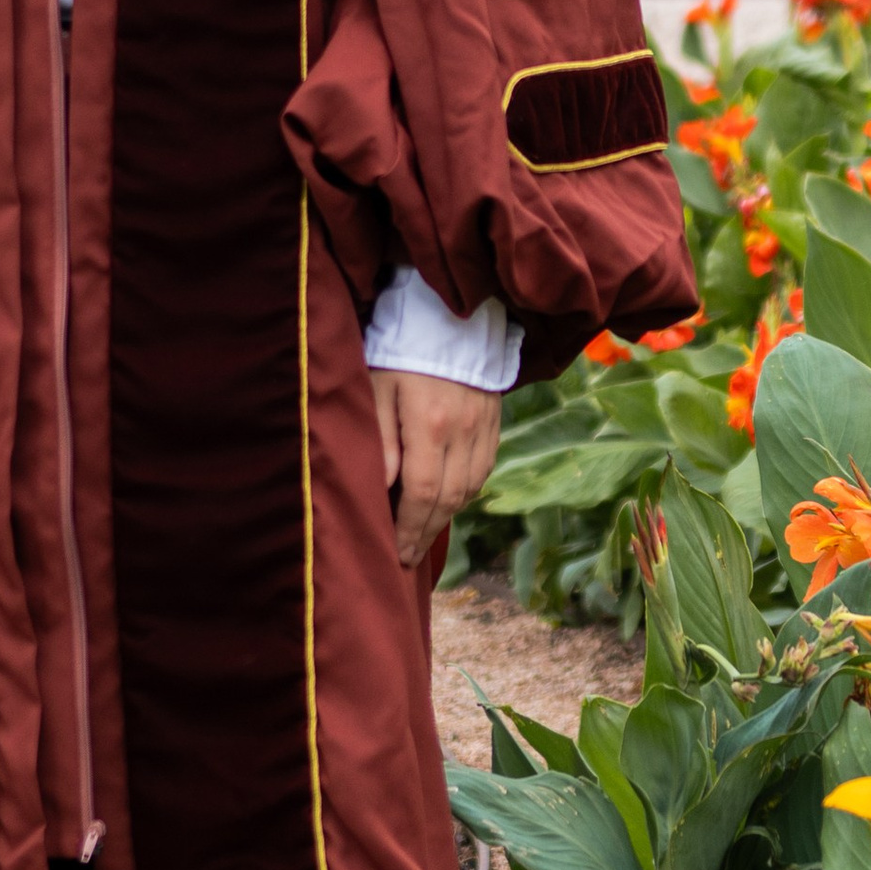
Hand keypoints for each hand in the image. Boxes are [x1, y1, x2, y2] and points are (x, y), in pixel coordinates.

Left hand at [372, 368, 502, 572]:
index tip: (395, 553)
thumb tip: (382, 489)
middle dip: (426, 532)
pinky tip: (447, 500)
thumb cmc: (399, 350)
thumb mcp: (377, 389)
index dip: (409, 529)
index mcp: (430, 424)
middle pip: (448, 499)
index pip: (422, 493)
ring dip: (446, 516)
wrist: (446, 314)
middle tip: (407, 555)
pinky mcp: (493, 420)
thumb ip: (380, 441)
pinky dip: (465, 492)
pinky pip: (483, 469)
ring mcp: (483, 427)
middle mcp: (463, 431)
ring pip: (470, 488)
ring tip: (422, 532)